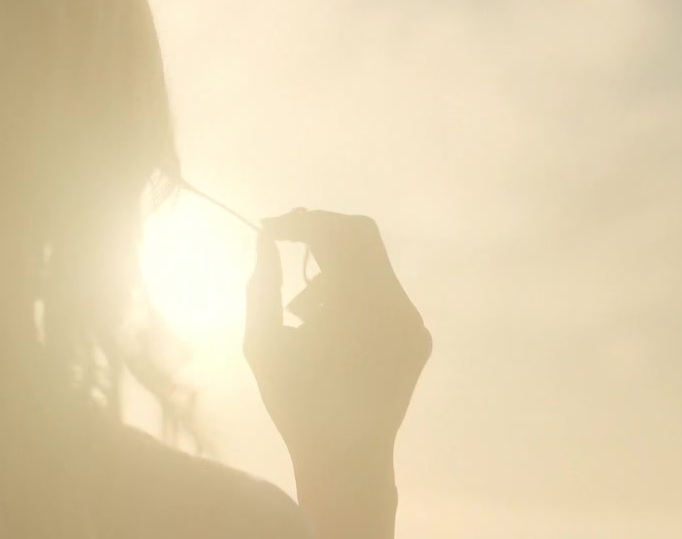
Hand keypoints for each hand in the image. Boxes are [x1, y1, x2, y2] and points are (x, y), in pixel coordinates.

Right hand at [245, 210, 430, 533]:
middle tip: (283, 242)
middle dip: (320, 235)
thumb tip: (265, 241)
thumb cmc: (296, 404)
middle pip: (361, 238)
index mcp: (358, 303)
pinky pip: (384, 296)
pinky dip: (353, 295)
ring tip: (301, 312)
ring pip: (372, 267)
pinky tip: (327, 328)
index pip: (335, 233)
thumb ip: (263, 285)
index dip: (300, 222)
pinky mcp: (417, 338)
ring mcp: (412, 322)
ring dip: (333, 271)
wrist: (348, 458)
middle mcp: (396, 305)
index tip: (268, 229)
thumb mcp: (263, 342)